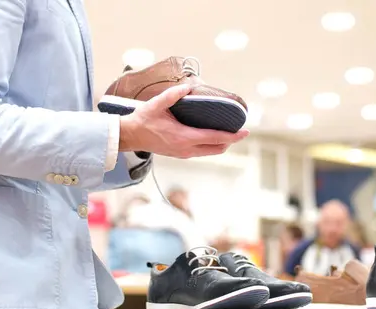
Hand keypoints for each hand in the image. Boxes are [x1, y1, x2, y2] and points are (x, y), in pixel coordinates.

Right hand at [119, 84, 249, 157]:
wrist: (130, 136)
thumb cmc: (143, 120)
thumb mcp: (156, 105)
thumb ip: (172, 95)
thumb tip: (188, 88)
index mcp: (183, 137)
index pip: (215, 138)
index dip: (232, 136)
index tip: (245, 132)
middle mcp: (186, 149)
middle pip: (217, 148)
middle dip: (230, 141)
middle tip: (239, 131)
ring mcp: (183, 153)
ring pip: (210, 152)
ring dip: (221, 144)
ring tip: (229, 132)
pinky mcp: (180, 154)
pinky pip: (202, 152)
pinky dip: (211, 145)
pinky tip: (213, 136)